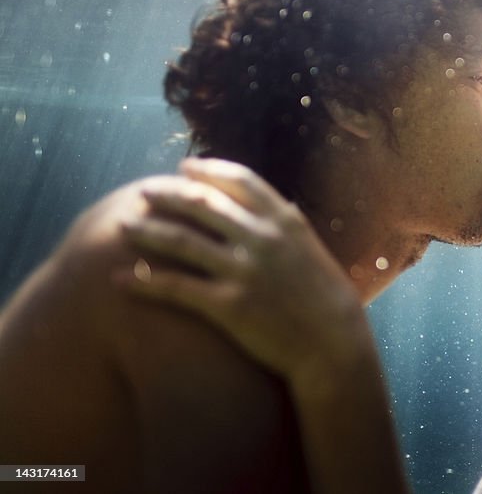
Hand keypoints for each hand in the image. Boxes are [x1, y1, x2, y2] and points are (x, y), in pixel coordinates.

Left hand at [116, 158, 370, 384]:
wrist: (333, 342)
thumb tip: (276, 205)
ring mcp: (244, 271)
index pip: (240, 181)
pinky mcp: (228, 306)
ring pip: (182, 241)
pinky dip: (143, 282)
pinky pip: (176, 288)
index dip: (208, 170)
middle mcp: (262, 239)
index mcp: (285, 221)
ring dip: (147, 230)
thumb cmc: (325, 298)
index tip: (185, 167)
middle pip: (203, 204)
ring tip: (123, 226)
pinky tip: (119, 279)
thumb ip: (289, 226)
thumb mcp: (311, 249)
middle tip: (143, 191)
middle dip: (168, 194)